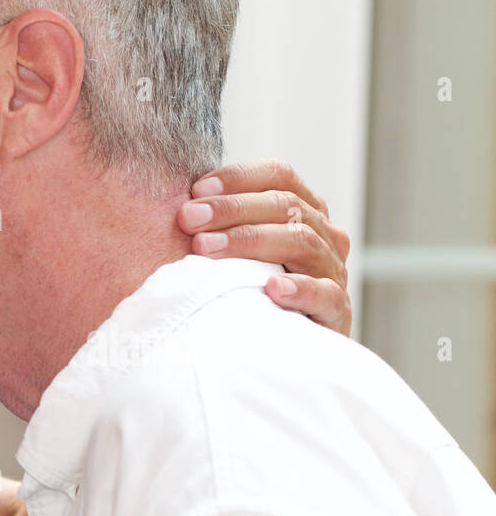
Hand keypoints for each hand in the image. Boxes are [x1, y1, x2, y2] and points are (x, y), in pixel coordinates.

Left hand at [176, 159, 351, 336]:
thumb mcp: (239, 246)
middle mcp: (324, 233)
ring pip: (302, 241)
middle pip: (285, 205)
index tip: (196, 189)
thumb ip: (219, 221)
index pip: (279, 174)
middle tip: (188, 218)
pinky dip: (300, 288)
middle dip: (231, 208)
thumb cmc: (250, 283)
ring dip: (250, 241)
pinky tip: (272, 288)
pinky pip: (327, 294)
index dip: (239, 176)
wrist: (282, 341)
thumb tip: (179, 203)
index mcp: (303, 208)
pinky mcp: (337, 311)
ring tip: (207, 248)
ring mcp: (332, 270)